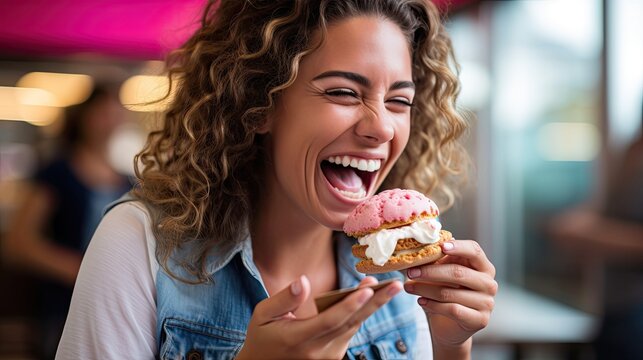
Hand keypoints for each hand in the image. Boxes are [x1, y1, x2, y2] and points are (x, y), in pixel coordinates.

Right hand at [236, 275, 401, 358]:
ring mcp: (326, 356)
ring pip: (354, 328)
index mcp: (298, 338)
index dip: (350, 305)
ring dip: (371, 307)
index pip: (330, 321)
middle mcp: (316, 351)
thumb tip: (304, 281)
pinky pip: (349, 332)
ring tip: (386, 286)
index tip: (367, 290)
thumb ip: (284, 299)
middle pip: (351, 323)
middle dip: (376, 303)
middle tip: (395, 285)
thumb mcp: (262, 315)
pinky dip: (360, 315)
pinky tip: (368, 297)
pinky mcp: (332, 357)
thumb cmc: (261, 338)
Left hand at [403, 239, 496, 350]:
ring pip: (450, 292)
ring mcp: (487, 303)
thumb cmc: (445, 293)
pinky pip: (453, 309)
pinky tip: (421, 302)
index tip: (441, 246)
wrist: (449, 326)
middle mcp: (489, 283)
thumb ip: (435, 259)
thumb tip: (418, 245)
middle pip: (458, 272)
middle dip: (430, 271)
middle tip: (411, 272)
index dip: (458, 247)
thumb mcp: (440, 273)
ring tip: (409, 287)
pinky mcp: (480, 320)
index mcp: (483, 266)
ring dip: (425, 289)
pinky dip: (433, 305)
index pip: (474, 250)